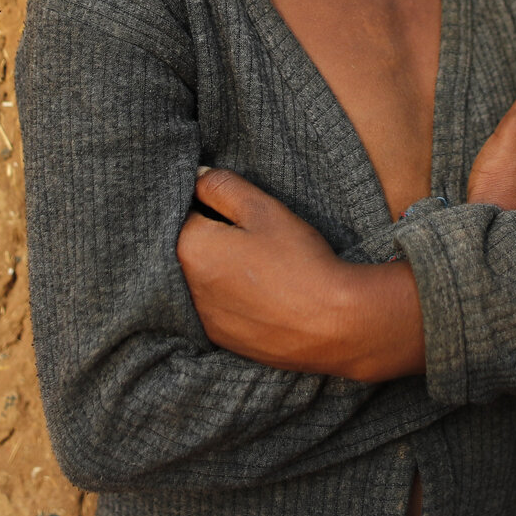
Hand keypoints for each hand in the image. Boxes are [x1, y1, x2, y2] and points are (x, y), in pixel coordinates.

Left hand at [177, 168, 423, 382]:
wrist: (332, 324)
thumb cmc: (298, 260)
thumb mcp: (263, 210)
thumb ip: (223, 187)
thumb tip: (196, 177)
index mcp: (192, 248)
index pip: (182, 213)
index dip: (208, 203)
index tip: (233, 205)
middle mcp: (187, 286)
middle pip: (188, 248)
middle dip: (210, 235)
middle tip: (249, 233)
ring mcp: (203, 317)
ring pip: (200, 279)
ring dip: (218, 267)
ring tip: (256, 263)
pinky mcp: (221, 338)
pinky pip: (214, 307)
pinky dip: (228, 295)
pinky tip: (258, 291)